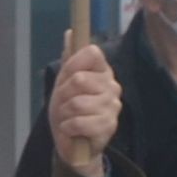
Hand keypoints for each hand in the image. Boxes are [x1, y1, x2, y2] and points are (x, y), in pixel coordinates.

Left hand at [49, 39, 120, 176]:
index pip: (92, 53)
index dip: (73, 65)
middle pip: (79, 79)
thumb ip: (70, 59)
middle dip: (63, 95)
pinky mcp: (109, 126)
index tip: (68, 78)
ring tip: (70, 118)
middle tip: (66, 104)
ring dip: (65, 113)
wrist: (72, 144)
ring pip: (77, 102)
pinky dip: (68, 127)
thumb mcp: (64, 83)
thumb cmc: (69, 111)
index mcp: (102, 71)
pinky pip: (80, 121)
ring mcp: (113, 106)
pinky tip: (73, 130)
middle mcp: (112, 85)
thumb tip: (70, 32)